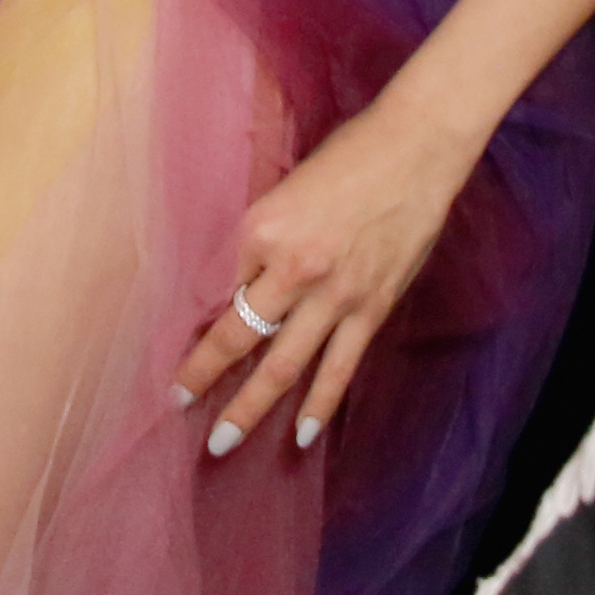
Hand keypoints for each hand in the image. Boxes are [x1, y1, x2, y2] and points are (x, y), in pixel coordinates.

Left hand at [167, 92, 483, 459]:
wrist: (416, 150)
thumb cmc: (347, 157)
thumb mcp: (285, 189)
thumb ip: (264, 240)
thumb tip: (239, 286)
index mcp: (262, 228)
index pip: (219, 287)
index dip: (200, 316)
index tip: (182, 343)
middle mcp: (292, 267)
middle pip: (239, 334)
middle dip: (205, 376)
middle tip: (179, 404)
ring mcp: (335, 295)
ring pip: (283, 365)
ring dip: (250, 407)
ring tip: (223, 444)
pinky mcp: (371, 309)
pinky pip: (339, 369)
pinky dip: (319, 405)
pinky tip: (302, 436)